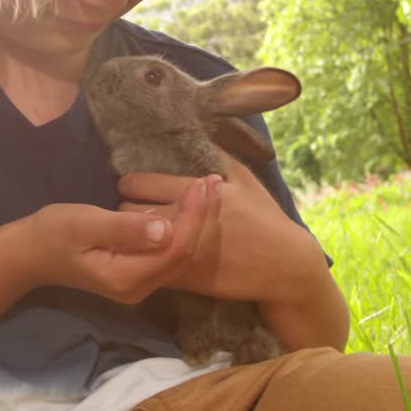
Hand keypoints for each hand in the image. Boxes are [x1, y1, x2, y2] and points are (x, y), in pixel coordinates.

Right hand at [24, 177, 218, 303]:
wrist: (30, 253)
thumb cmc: (53, 233)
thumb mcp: (85, 224)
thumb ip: (124, 229)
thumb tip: (164, 227)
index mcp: (127, 278)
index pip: (175, 248)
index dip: (193, 217)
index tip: (201, 183)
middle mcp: (139, 288)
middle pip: (184, 254)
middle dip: (202, 217)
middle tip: (215, 181)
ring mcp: (140, 284)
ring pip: (180, 254)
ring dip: (196, 220)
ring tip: (210, 187)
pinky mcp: (138, 272)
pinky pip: (169, 252)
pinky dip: (183, 226)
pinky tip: (190, 204)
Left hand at [116, 152, 320, 305]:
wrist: (283, 267)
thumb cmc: (265, 219)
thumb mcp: (245, 180)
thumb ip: (218, 156)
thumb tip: (196, 134)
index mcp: (197, 190)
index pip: (139, 182)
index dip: (131, 183)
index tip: (134, 186)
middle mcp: (184, 218)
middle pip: (129, 209)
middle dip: (127, 208)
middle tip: (133, 209)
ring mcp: (181, 249)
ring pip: (133, 240)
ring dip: (131, 235)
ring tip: (136, 231)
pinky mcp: (184, 276)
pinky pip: (146, 264)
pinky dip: (141, 257)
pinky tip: (145, 253)